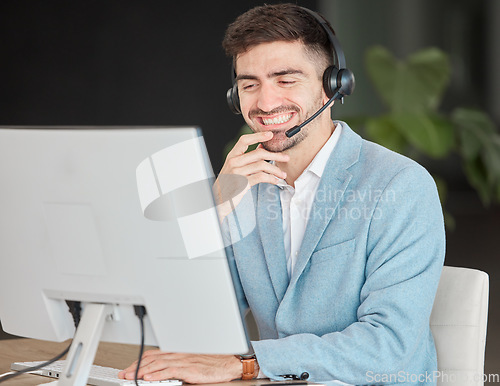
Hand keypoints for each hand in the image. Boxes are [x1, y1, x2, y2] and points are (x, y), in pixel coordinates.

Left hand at [118, 350, 241, 382]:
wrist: (229, 363)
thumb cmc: (213, 362)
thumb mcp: (192, 361)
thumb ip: (177, 363)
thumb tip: (162, 370)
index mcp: (179, 351)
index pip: (154, 354)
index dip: (139, 360)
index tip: (129, 367)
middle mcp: (179, 354)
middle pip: (153, 358)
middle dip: (136, 366)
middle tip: (124, 373)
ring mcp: (184, 361)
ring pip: (159, 364)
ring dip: (142, 370)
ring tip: (131, 376)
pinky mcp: (190, 369)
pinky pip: (170, 371)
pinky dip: (158, 374)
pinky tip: (149, 377)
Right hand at [219, 131, 288, 186]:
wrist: (218, 200)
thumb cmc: (228, 183)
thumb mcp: (234, 167)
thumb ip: (247, 157)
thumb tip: (261, 146)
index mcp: (232, 156)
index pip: (244, 140)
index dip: (258, 136)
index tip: (270, 135)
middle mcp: (233, 162)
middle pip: (258, 153)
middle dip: (275, 155)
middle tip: (285, 158)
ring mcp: (237, 173)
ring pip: (262, 165)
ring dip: (275, 170)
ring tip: (282, 174)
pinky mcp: (242, 183)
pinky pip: (260, 177)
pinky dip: (271, 178)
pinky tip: (275, 181)